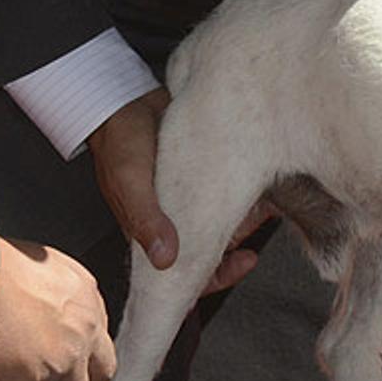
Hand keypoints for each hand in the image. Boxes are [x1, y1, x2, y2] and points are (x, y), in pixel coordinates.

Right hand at [0, 238, 114, 380]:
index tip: (60, 360)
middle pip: (102, 371)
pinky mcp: (42, 379)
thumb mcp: (40, 267)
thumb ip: (52, 294)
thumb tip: (38, 313)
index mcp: (86, 296)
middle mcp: (87, 326)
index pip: (97, 336)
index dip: (80, 355)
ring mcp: (69, 355)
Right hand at [87, 88, 261, 293]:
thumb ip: (146, 219)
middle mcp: (170, 222)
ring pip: (220, 227)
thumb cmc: (120, 140)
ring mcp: (186, 201)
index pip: (177, 274)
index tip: (235, 271)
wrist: (125, 100)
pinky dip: (243, 198)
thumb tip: (164, 261)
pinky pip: (225, 197)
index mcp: (148, 232)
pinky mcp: (201, 179)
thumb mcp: (130, 180)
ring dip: (242, 227)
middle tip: (252, 255)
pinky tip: (260, 194)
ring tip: (261, 219)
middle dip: (231, 260)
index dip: (206, 281)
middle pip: (205, 256)